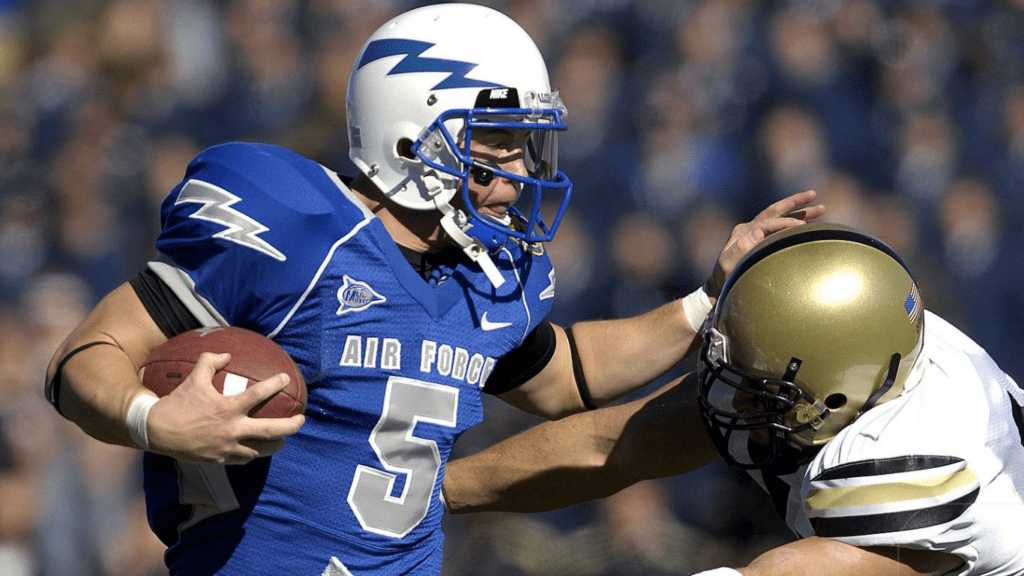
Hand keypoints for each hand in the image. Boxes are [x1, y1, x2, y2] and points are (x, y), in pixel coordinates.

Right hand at [145, 352, 304, 463]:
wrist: (155, 432)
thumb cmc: (176, 403)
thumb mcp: (193, 378)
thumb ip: (210, 362)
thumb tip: (227, 355)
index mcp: (228, 408)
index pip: (259, 394)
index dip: (275, 384)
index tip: (285, 379)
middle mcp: (231, 430)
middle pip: (271, 430)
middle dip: (291, 426)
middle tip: (301, 420)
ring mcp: (226, 448)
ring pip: (259, 450)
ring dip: (274, 444)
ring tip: (282, 440)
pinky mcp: (219, 460)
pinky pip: (242, 459)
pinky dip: (251, 455)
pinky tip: (255, 451)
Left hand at [706, 190, 823, 297]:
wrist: (721, 286)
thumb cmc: (725, 278)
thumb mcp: (728, 265)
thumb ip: (739, 249)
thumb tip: (757, 233)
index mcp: (743, 231)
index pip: (768, 222)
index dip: (785, 223)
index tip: (801, 227)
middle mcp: (750, 228)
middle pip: (775, 210)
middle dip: (795, 202)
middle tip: (813, 195)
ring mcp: (756, 234)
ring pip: (781, 217)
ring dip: (800, 212)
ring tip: (821, 208)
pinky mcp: (761, 241)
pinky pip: (781, 229)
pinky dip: (795, 224)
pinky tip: (809, 225)